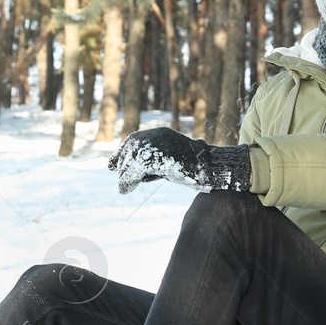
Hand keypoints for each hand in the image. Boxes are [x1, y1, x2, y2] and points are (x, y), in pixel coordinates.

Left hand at [108, 127, 252, 194]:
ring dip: (125, 175)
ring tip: (124, 188)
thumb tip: (141, 173)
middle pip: (131, 148)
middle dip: (122, 164)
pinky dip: (128, 180)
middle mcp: (159, 135)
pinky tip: (125, 189)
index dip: (122, 153)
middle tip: (119, 181)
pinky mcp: (160, 156)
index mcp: (163, 135)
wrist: (215, 169)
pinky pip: (136, 168)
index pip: (135, 140)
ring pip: (132, 158)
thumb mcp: (174, 162)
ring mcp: (160, 144)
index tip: (111, 165)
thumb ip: (158, 162)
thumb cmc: (199, 169)